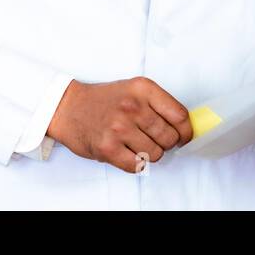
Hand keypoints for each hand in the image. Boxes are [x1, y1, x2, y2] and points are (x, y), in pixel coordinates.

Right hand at [47, 77, 193, 173]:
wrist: (69, 108)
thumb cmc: (105, 100)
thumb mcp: (135, 90)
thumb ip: (159, 104)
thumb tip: (185, 127)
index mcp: (143, 89)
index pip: (180, 115)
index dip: (185, 131)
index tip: (183, 136)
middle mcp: (132, 107)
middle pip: (170, 137)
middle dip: (166, 143)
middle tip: (155, 139)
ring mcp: (119, 128)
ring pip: (156, 154)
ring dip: (150, 153)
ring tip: (136, 144)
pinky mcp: (107, 148)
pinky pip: (137, 166)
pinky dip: (136, 163)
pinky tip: (127, 152)